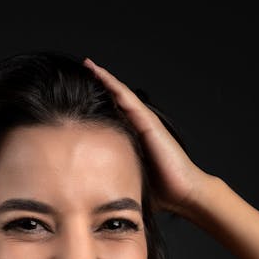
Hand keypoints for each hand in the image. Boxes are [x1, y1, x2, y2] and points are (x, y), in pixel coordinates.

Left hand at [84, 58, 211, 218]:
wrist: (184, 194)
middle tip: (79, 69)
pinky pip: (128, 99)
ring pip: (121, 94)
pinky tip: (100, 74)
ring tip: (88, 64)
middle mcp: (138, 127)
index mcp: (132, 138)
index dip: (95, 102)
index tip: (74, 93)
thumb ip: (111, 177)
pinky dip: (114, 85)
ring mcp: (145, 123)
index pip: (110, 115)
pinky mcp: (149, 123)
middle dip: (97, 85)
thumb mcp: (127, 179)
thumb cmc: (159, 192)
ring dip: (104, 78)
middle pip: (114, 100)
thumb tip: (85, 190)